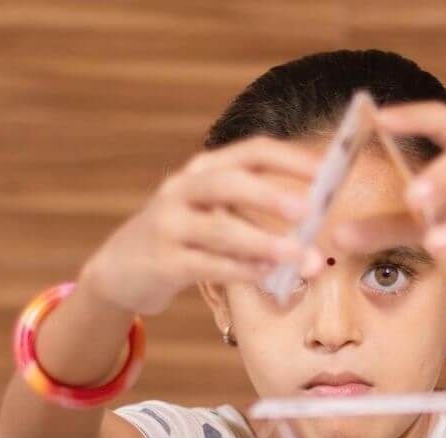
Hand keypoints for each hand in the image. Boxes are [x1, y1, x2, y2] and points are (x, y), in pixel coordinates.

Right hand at [81, 137, 326, 315]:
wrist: (121, 271)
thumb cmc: (182, 241)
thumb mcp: (211, 215)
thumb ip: (252, 216)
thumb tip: (312, 227)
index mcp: (202, 170)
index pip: (250, 152)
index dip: (288, 159)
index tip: (324, 170)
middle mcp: (183, 190)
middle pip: (229, 183)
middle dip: (270, 195)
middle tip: (307, 210)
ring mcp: (169, 225)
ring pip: (220, 229)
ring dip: (262, 243)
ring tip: (297, 256)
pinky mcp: (163, 261)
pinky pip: (207, 265)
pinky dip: (240, 271)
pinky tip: (266, 277)